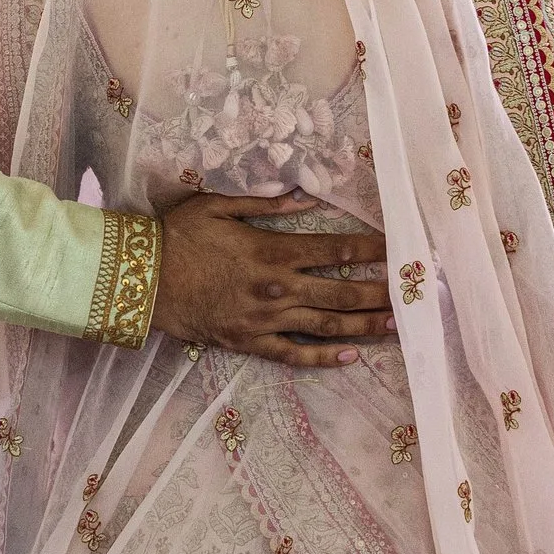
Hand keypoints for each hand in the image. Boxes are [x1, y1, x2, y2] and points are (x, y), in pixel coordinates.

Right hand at [152, 193, 391, 367]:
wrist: (141, 280)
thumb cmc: (178, 236)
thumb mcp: (218, 206)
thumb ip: (266, 203)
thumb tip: (306, 195)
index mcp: (274, 251)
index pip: (337, 248)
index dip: (373, 248)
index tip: (400, 248)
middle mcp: (279, 288)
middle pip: (342, 291)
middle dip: (381, 292)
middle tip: (413, 295)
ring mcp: (266, 320)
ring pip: (327, 325)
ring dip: (365, 326)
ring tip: (397, 326)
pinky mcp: (250, 343)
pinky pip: (294, 355)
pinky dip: (324, 358)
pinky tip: (350, 358)